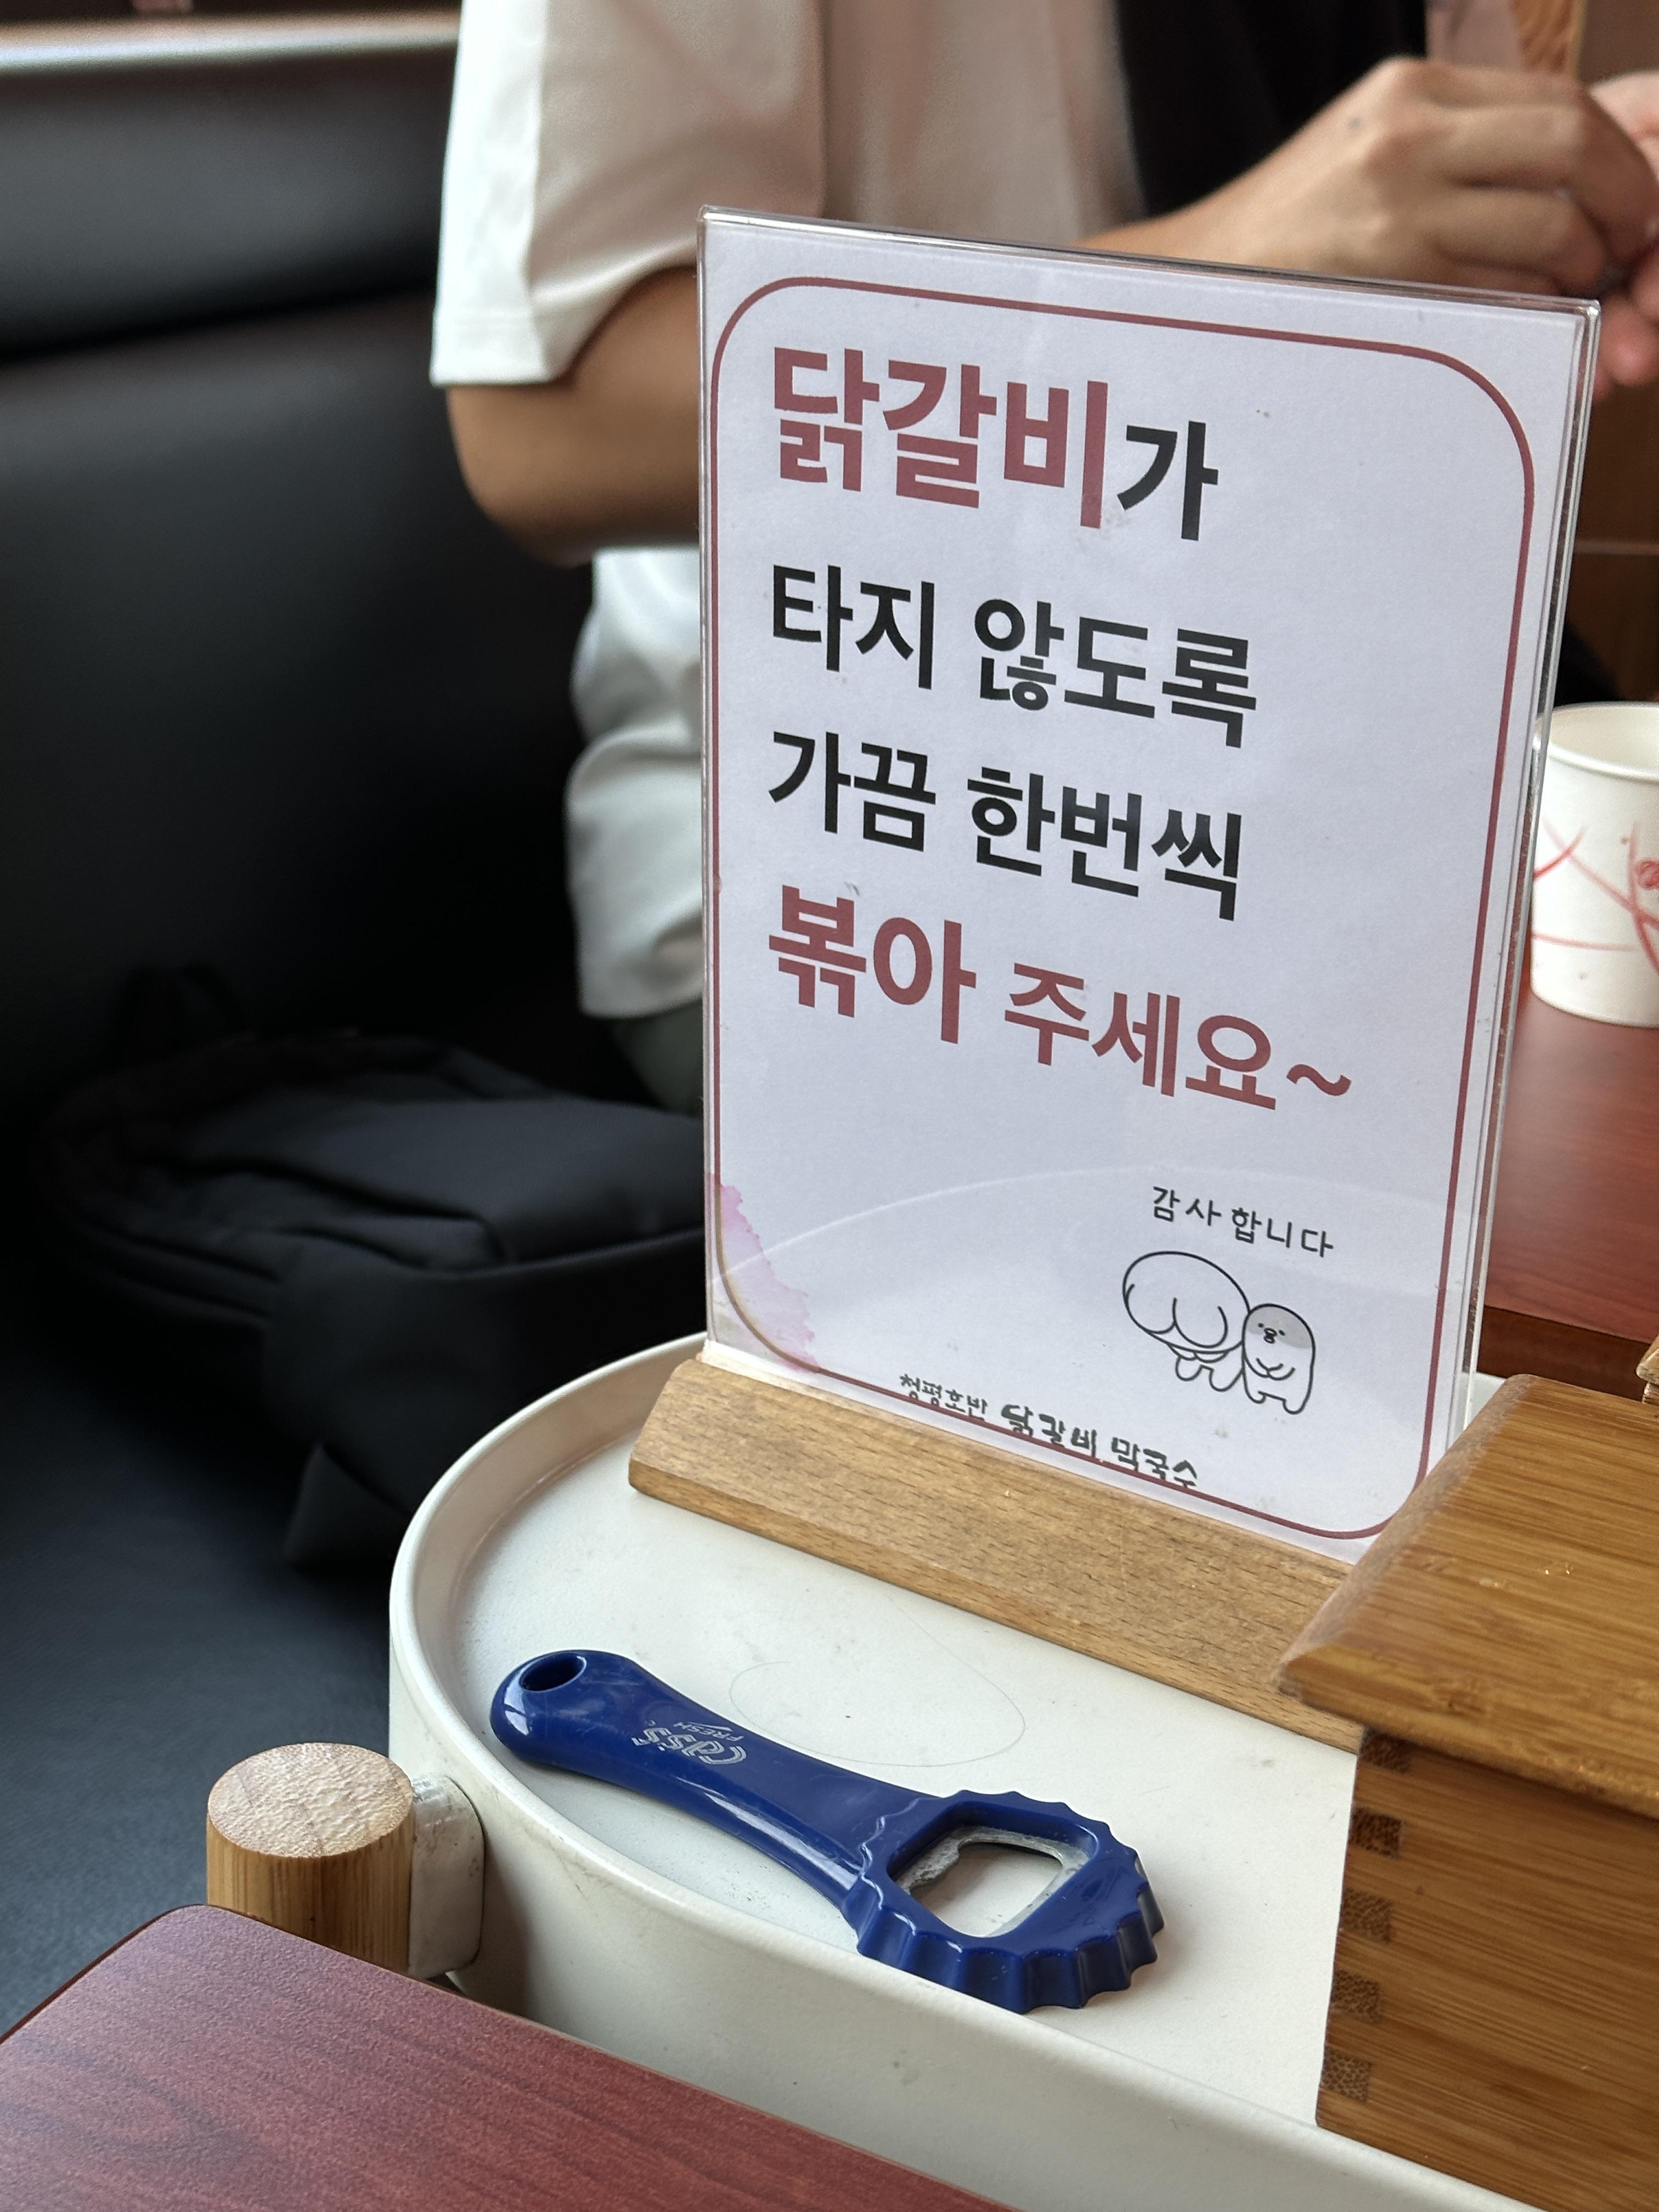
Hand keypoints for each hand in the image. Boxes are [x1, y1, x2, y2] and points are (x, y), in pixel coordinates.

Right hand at [1091, 60, 1658, 388]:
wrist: (1198, 284)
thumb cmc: (1292, 233)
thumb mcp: (1372, 149)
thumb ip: (1459, 144)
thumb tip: (1569, 170)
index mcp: (1412, 90)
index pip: (1558, 100)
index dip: (1617, 155)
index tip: (1627, 201)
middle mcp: (1410, 133)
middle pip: (1571, 144)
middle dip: (1623, 201)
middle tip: (1624, 246)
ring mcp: (1399, 203)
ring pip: (1550, 224)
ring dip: (1583, 266)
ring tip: (1569, 290)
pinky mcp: (1391, 273)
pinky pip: (1505, 290)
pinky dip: (1536, 308)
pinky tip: (1522, 319)